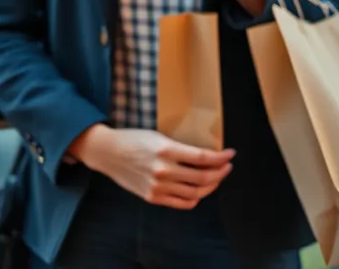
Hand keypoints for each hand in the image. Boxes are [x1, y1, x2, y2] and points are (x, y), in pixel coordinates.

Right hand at [69, 125, 233, 208]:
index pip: (202, 157)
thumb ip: (178, 149)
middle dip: (220, 172)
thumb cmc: (132, 139)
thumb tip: (204, 156)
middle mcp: (164, 170)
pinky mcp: (153, 197)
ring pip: (196, 192)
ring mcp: (159, 186)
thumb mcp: (156, 136)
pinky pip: (182, 203)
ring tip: (215, 178)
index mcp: (165, 150)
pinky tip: (198, 192)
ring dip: (210, 186)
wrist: (107, 152)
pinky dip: (195, 199)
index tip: (230, 154)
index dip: (220, 158)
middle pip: (203, 177)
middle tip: (226, 167)